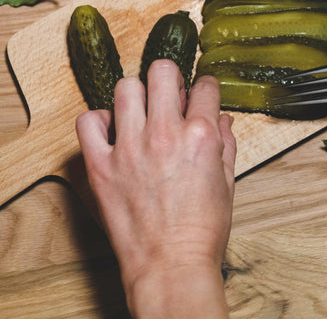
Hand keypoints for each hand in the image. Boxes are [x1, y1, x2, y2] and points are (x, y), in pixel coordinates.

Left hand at [75, 59, 236, 318]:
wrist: (170, 268)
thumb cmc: (201, 232)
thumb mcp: (227, 183)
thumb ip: (225, 143)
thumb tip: (222, 119)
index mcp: (201, 136)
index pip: (205, 86)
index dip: (205, 87)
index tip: (200, 93)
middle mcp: (165, 133)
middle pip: (162, 71)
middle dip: (170, 78)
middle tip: (168, 95)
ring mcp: (130, 147)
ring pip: (125, 88)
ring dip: (136, 96)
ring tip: (140, 113)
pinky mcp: (101, 166)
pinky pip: (88, 123)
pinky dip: (98, 122)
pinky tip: (112, 132)